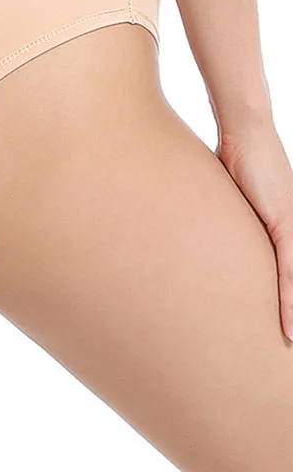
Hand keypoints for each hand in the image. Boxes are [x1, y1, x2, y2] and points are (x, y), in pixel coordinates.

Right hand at [216, 122, 292, 341]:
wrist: (246, 129)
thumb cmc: (234, 154)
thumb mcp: (225, 194)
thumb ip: (218, 215)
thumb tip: (194, 223)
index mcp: (282, 228)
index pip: (289, 274)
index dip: (288, 302)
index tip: (283, 331)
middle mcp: (292, 231)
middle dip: (292, 314)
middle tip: (288, 346)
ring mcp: (292, 227)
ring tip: (291, 345)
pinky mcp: (285, 222)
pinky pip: (290, 269)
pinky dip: (289, 299)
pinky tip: (289, 326)